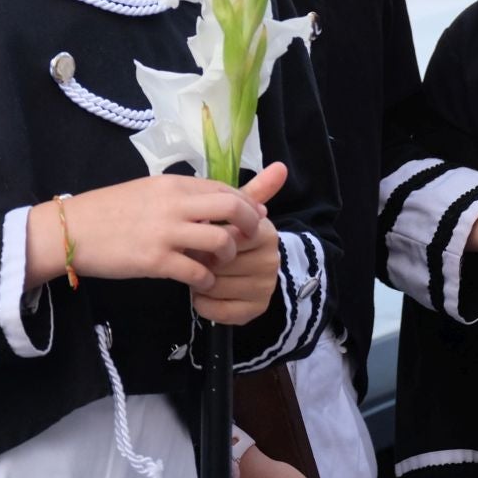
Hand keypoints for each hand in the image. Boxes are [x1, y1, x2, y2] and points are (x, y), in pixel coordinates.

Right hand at [28, 167, 277, 292]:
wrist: (72, 229)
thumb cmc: (110, 210)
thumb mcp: (149, 191)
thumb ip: (181, 196)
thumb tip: (213, 203)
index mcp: (174, 184)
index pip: (225, 188)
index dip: (247, 204)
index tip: (254, 218)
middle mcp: (174, 204)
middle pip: (232, 207)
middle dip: (249, 225)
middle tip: (248, 241)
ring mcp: (166, 232)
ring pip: (220, 241)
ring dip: (229, 256)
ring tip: (220, 264)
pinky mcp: (155, 261)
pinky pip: (196, 272)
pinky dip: (206, 280)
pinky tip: (201, 283)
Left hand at [195, 165, 288, 325]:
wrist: (250, 272)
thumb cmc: (235, 238)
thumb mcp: (238, 214)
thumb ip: (255, 191)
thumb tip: (281, 166)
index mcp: (266, 233)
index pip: (229, 236)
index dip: (209, 239)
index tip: (203, 235)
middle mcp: (271, 261)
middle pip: (220, 263)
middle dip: (200, 261)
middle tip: (195, 257)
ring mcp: (265, 287)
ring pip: (216, 287)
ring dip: (198, 283)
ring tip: (199, 274)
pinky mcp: (254, 311)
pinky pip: (218, 311)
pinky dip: (203, 304)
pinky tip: (202, 294)